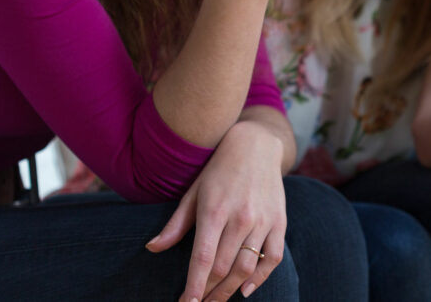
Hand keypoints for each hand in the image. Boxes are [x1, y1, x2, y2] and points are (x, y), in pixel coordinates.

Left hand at [145, 122, 286, 301]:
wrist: (256, 145)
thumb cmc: (218, 170)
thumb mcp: (193, 192)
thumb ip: (175, 224)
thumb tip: (152, 249)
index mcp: (215, 210)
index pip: (203, 258)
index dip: (193, 286)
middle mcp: (241, 217)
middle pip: (224, 268)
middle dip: (208, 292)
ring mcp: (262, 220)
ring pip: (247, 267)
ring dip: (230, 290)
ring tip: (215, 300)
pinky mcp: (279, 221)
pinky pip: (273, 257)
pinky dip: (261, 277)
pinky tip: (247, 290)